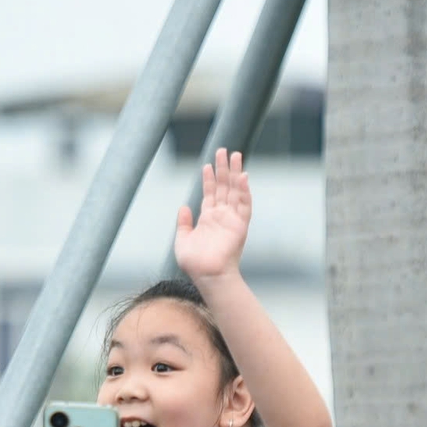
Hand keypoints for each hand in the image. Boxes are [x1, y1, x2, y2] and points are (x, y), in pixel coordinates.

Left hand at [173, 149, 250, 283]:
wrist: (207, 275)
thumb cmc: (195, 263)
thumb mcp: (182, 240)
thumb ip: (183, 223)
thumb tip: (184, 206)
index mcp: (208, 219)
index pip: (210, 193)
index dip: (209, 178)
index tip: (207, 165)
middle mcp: (221, 216)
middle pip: (224, 187)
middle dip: (223, 169)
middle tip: (223, 151)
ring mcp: (232, 220)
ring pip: (235, 191)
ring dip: (235, 173)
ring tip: (235, 155)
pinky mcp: (240, 225)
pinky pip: (245, 205)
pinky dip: (244, 190)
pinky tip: (243, 176)